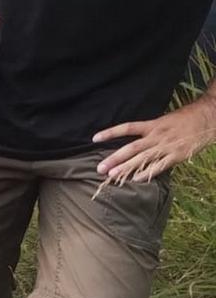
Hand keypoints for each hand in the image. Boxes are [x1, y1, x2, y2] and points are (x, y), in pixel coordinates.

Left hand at [94, 98, 215, 182]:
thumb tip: (136, 142)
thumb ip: (150, 131)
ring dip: (126, 168)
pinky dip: (147, 173)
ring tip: (112, 175)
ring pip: (142, 158)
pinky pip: (159, 166)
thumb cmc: (186, 119)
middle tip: (99, 168)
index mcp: (153, 125)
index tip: (94, 138)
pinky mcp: (176, 156)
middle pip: (131, 148)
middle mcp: (156, 136)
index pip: (127, 128)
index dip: (110, 132)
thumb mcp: (165, 120)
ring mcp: (166, 146)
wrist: (208, 118)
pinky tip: (136, 180)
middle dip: (114, 158)